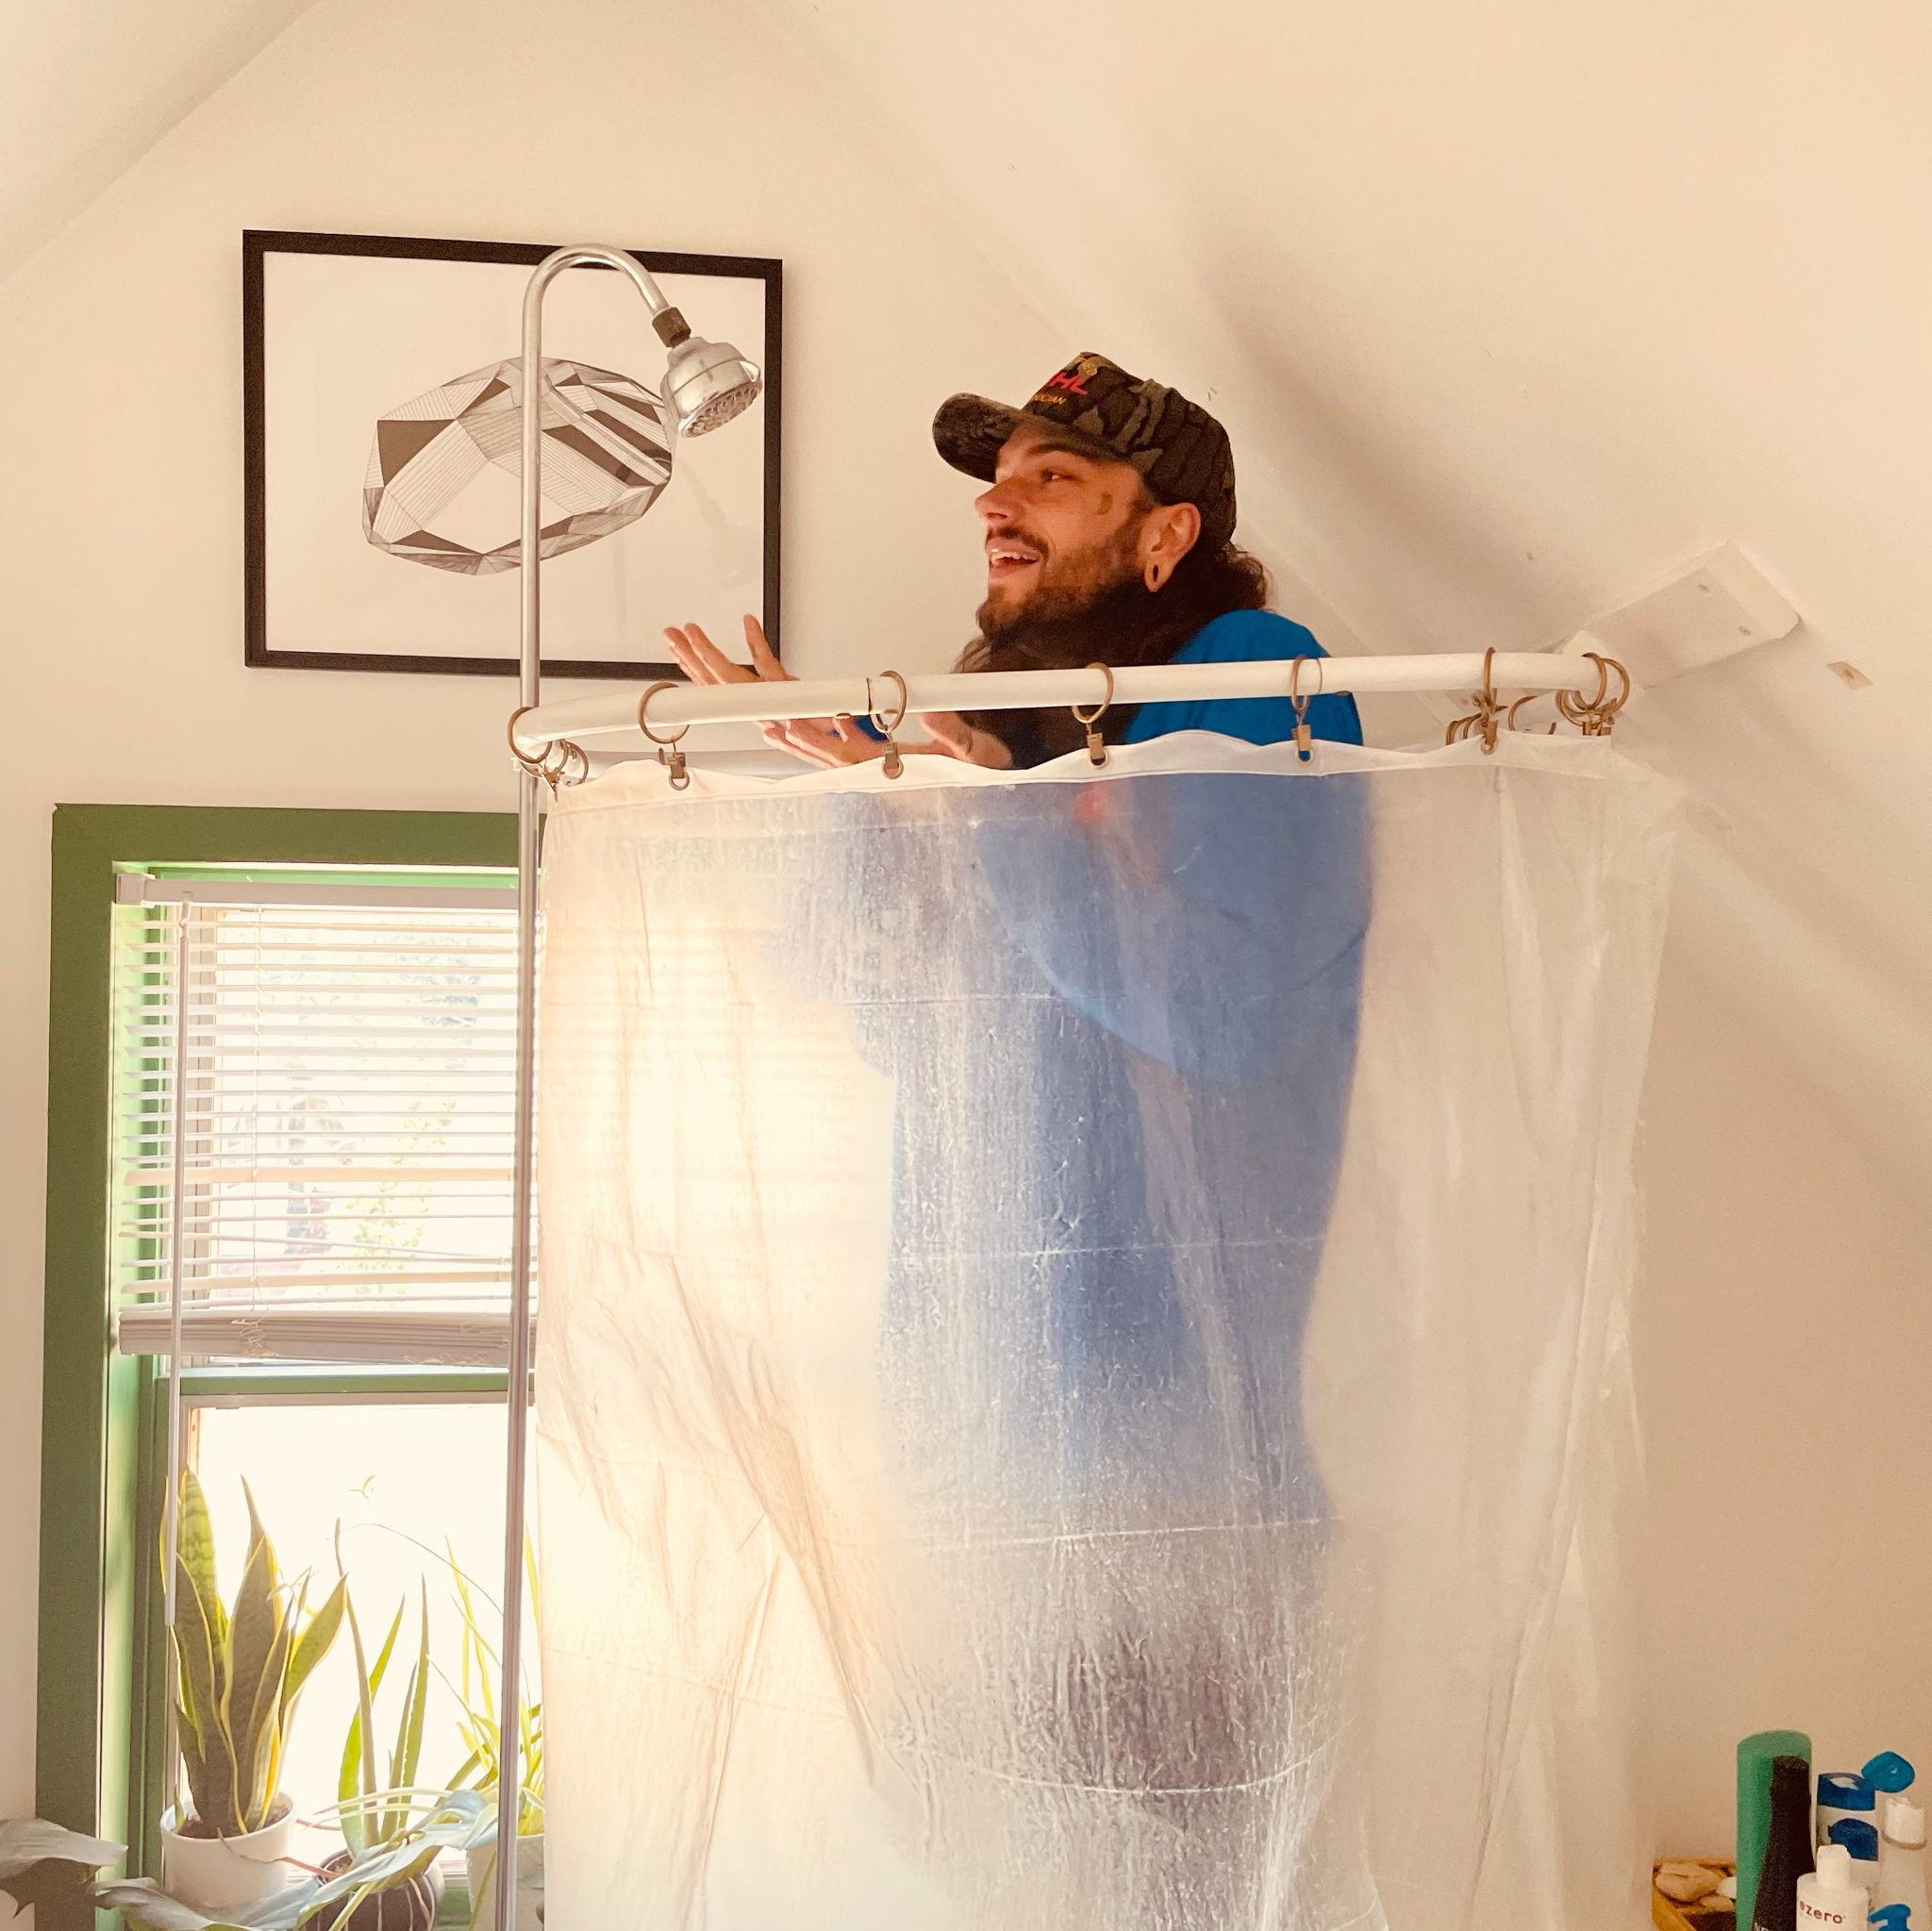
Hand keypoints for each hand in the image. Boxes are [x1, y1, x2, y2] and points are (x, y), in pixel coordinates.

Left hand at [661, 616, 1011, 770]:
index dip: (768, 699)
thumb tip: (933, 713)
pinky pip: (783, 693)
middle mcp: (826, 747)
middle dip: (715, 671)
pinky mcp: (822, 724)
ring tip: (683, 635)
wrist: (960, 785)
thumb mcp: (964, 755)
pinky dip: (763, 660)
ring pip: (758, 701)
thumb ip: (951, 735)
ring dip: (720, 668)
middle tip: (679, 637)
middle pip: (758, 706)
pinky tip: (750, 628)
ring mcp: (819, 735)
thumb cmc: (957, 772)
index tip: (746, 680)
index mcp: (853, 758)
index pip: (801, 726)